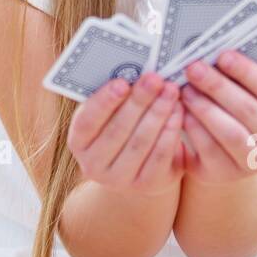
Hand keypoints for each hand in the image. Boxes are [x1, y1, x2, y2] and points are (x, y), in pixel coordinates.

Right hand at [66, 71, 185, 197]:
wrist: (138, 169)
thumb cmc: (122, 128)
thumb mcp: (111, 115)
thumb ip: (117, 98)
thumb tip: (137, 71)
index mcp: (78, 142)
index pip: (87, 122)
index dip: (104, 102)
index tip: (122, 82)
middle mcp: (93, 166)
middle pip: (118, 130)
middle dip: (139, 101)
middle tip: (156, 78)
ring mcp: (119, 180)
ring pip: (141, 142)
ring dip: (158, 113)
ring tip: (171, 90)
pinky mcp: (146, 186)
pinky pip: (160, 156)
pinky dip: (170, 132)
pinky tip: (178, 112)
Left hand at [180, 51, 256, 186]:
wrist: (223, 160)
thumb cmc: (231, 116)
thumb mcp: (241, 98)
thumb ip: (235, 79)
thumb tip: (211, 51)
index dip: (247, 70)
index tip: (222, 54)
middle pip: (247, 109)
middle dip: (218, 86)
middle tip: (194, 67)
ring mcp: (254, 162)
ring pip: (230, 132)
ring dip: (204, 108)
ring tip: (184, 89)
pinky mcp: (227, 173)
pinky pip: (210, 148)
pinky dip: (193, 127)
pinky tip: (180, 112)